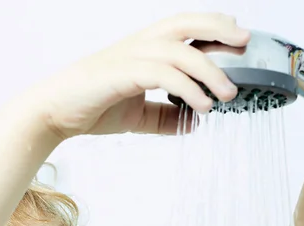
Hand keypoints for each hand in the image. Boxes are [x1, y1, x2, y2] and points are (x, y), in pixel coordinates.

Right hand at [34, 13, 249, 139]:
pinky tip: (201, 107)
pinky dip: (187, 89)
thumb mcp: (137, 116)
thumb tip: (192, 125)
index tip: (239, 40)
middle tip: (245, 45)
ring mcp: (131, 56)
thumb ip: (164, 118)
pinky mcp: (124, 73)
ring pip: (181, 52)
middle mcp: (141, 45)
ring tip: (228, 95)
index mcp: (145, 49)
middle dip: (219, 29)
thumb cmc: (93, 106)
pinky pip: (164, 75)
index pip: (185, 29)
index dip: (214, 28)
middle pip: (187, 23)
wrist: (57, 112)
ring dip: (210, 71)